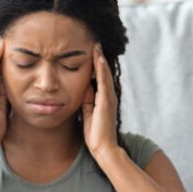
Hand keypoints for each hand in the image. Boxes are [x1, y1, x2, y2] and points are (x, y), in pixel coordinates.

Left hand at [82, 43, 120, 159]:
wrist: (103, 148)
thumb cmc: (95, 134)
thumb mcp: (88, 113)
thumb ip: (86, 100)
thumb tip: (83, 87)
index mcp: (104, 99)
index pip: (99, 78)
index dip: (96, 66)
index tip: (92, 53)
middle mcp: (109, 96)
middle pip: (104, 73)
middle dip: (99, 58)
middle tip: (96, 43)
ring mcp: (109, 98)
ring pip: (105, 74)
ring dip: (100, 59)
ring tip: (96, 46)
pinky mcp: (107, 101)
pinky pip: (103, 81)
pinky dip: (101, 69)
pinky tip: (97, 59)